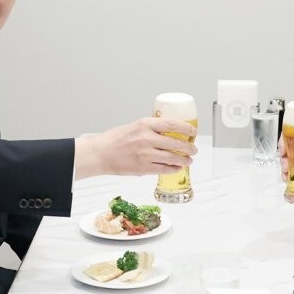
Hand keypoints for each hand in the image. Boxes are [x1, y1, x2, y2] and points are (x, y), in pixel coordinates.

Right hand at [75, 117, 196, 179]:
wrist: (99, 154)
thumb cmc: (114, 140)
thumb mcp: (134, 126)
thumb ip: (150, 129)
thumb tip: (169, 132)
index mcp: (144, 124)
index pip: (172, 124)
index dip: (186, 128)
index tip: (193, 131)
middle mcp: (146, 138)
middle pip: (176, 143)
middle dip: (189, 147)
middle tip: (194, 149)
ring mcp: (145, 154)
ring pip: (172, 157)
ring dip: (184, 160)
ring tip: (189, 160)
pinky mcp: (142, 168)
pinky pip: (164, 169)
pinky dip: (174, 169)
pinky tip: (178, 168)